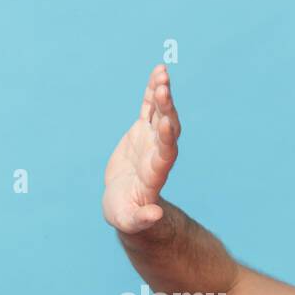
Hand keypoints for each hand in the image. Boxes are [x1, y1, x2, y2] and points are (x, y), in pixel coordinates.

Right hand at [102, 63, 180, 233]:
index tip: (167, 124)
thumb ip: (142, 219)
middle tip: (164, 89)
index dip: (167, 139)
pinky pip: (150, 108)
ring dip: (162, 95)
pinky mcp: (142, 132)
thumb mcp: (131, 222)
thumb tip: (154, 215)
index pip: (166, 154)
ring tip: (162, 74)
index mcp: (155, 175)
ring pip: (160, 114)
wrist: (127, 205)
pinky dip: (153, 92)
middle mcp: (158, 154)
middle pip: (166, 129)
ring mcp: (152, 141)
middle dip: (166, 110)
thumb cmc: (128, 217)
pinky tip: (158, 72)